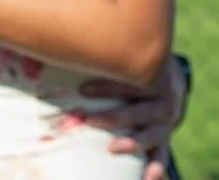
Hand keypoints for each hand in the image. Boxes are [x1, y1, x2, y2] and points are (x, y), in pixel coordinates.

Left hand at [78, 54, 187, 179]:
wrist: (166, 79)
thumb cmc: (131, 66)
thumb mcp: (122, 59)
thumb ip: (95, 56)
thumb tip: (51, 50)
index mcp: (152, 78)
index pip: (132, 81)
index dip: (108, 86)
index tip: (82, 89)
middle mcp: (163, 101)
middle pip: (140, 110)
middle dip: (114, 116)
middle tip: (87, 119)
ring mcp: (165, 123)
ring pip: (152, 134)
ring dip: (132, 142)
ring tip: (112, 148)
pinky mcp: (164, 139)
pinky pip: (162, 156)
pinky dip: (155, 168)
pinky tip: (148, 178)